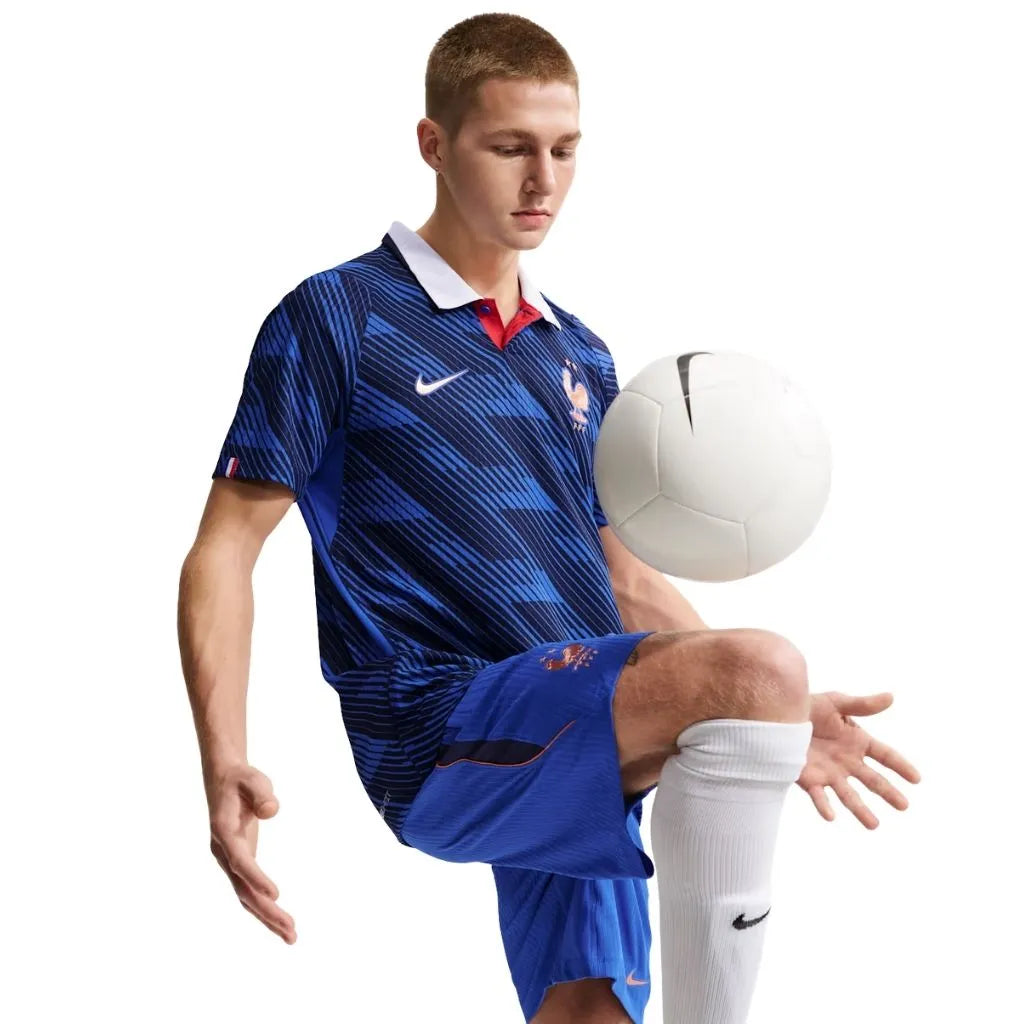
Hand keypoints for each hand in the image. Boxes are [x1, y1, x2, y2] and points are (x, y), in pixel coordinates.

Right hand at [206, 761, 295, 942]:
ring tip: (292, 936)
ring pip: (246, 896)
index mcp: (223, 831)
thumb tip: (271, 810)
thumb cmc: (242, 779)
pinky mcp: (239, 863)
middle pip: (243, 888)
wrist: (223, 779)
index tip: (276, 894)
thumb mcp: (253, 779)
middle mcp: (223, 852)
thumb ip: (261, 793)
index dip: (256, 878)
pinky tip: (281, 921)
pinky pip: (250, 891)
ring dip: (267, 917)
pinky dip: (264, 907)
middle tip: (291, 929)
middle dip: (266, 911)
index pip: (240, 860)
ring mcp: (230, 861)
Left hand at [797, 691, 920, 828]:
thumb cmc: (809, 707)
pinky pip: (818, 796)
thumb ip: (862, 704)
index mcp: (857, 742)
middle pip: (872, 780)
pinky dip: (824, 806)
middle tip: (904, 805)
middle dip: (888, 792)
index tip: (916, 779)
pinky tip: (831, 816)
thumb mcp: (836, 702)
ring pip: (849, 795)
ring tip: (874, 825)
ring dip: (861, 810)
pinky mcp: (810, 779)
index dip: (900, 766)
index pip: (885, 756)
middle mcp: (848, 761)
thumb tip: (891, 697)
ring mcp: (830, 773)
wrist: (778, 716)